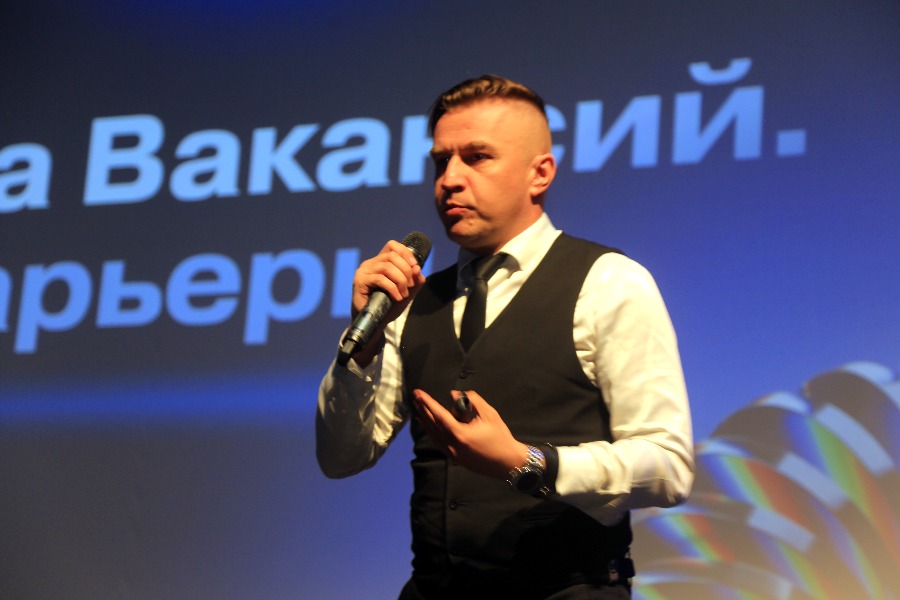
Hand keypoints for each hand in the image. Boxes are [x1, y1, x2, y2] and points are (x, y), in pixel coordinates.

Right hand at [349, 240, 426, 364]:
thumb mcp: (406, 291)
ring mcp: (364, 271)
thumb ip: (414, 280)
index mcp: (380, 262)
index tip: (415, 266)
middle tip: (409, 286)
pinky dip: (392, 288)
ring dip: (400, 280)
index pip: (392, 245)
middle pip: (392, 256)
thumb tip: (418, 268)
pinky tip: (397, 297)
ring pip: (387, 267)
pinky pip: (380, 279)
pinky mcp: (359, 281)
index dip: (406, 252)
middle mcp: (370, 263)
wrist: (374, 322)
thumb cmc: (388, 305)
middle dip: (406, 270)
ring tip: (403, 294)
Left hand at [412, 389, 528, 479]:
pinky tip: (428, 426)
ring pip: (433, 435)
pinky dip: (431, 432)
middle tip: (415, 396)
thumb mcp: (490, 414)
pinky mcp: (455, 458)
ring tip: (417, 408)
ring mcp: (452, 454)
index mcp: (460, 434)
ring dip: (424, 421)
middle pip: (432, 425)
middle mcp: (452, 445)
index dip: (427, 403)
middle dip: (422, 409)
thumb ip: (472, 401)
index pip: (439, 415)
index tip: (419, 393)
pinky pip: (438, 443)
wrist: (508, 463)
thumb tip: (454, 395)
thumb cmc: (500, 437)